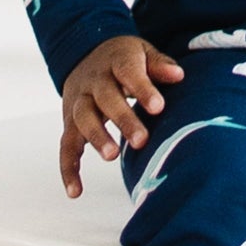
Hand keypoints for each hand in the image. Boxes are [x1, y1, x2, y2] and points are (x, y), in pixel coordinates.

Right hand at [60, 36, 188, 196]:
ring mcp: (79, 102)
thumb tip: (178, 75)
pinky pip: (66, 146)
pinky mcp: (69, 123)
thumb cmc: (125, 60)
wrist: (85, 54)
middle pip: (105, 98)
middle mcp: (93, 82)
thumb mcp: (143, 53)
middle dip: (122, 119)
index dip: (142, 89)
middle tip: (142, 140)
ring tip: (112, 156)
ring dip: (96, 137)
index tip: (159, 107)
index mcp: (116, 62)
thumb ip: (159, 66)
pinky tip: (75, 192)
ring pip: (83, 119)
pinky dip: (68, 169)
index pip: (128, 72)